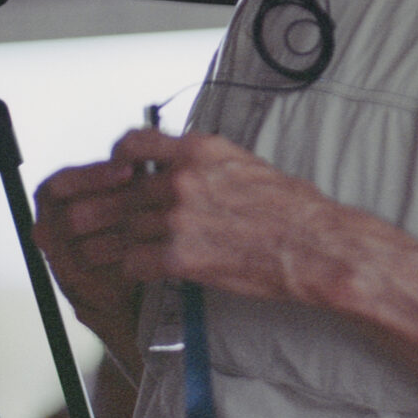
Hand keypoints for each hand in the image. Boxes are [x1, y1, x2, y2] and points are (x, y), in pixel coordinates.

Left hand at [37, 130, 341, 317]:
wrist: (317, 246)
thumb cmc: (294, 210)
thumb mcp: (246, 164)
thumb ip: (205, 163)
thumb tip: (182, 166)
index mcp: (200, 151)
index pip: (133, 144)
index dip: (116, 162)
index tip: (116, 175)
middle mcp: (183, 179)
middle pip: (123, 193)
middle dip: (111, 211)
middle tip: (101, 224)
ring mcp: (179, 218)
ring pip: (124, 229)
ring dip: (119, 243)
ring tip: (113, 252)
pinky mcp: (181, 257)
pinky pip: (134, 262)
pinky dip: (132, 270)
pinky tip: (142, 272)